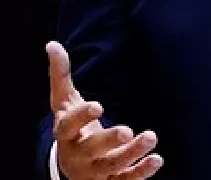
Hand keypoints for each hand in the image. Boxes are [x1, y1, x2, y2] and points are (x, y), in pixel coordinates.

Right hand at [47, 41, 162, 178]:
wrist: (71, 166)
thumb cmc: (72, 128)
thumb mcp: (64, 102)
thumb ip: (61, 75)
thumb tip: (53, 45)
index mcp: (66, 134)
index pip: (69, 126)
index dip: (81, 116)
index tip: (98, 105)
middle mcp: (78, 155)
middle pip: (91, 150)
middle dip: (109, 141)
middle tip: (127, 130)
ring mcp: (95, 171)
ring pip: (111, 166)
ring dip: (131, 155)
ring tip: (151, 137)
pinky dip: (141, 173)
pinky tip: (156, 160)